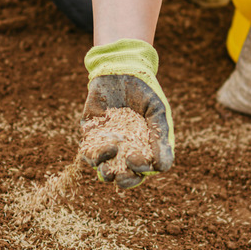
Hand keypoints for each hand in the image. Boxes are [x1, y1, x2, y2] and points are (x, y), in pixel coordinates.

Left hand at [81, 39, 174, 188]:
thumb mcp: (158, 113)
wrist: (122, 70)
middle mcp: (125, 149)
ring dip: (107, 173)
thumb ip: (160, 139)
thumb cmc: (145, 91)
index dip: (141, 170)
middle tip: (123, 174)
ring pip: (104, 169)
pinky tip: (105, 147)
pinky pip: (88, 153)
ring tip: (108, 168)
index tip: (137, 159)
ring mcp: (107, 143)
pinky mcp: (90, 134)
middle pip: (124, 176)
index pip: (144, 170)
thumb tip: (162, 168)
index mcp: (144, 147)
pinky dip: (94, 156)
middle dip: (124, 180)